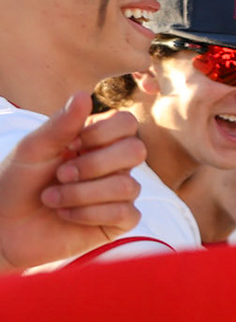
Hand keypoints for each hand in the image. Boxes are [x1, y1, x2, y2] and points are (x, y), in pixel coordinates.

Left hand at [0, 96, 143, 270]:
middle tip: (61, 174)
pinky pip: (125, 213)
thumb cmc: (16, 184)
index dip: (104, 133)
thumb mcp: (33, 150)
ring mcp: (118, 194)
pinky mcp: (118, 222)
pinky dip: (89, 214)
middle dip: (94, 165)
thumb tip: (83, 94)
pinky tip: (66, 215)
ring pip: (127, 186)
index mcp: (97, 141)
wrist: (4, 228)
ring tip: (52, 199)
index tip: (73, 144)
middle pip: (136, 151)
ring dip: (81, 194)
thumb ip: (60, 125)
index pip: (127, 124)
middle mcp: (113, 165)